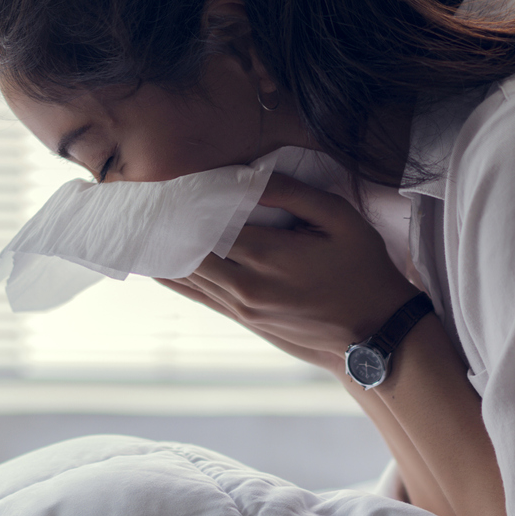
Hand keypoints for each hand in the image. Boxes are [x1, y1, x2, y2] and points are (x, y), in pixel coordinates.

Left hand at [157, 172, 418, 362]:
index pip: (208, 221)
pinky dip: (173, 274)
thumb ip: (294, 193)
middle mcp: (246, 285)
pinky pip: (195, 293)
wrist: (375, 338)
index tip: (165, 178)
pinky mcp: (242, 318)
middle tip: (141, 195)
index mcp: (269, 255)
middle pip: (188, 248)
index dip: (184, 200)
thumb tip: (250, 177)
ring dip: (162, 248)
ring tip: (139, 222)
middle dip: (166, 222)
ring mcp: (241, 306)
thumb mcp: (342, 220)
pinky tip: (155, 259)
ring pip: (184, 274)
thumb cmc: (364, 272)